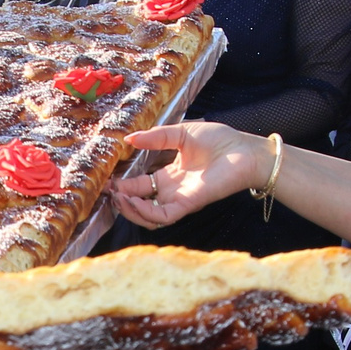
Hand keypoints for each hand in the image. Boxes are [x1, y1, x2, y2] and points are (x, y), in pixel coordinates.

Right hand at [111, 121, 266, 229]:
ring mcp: (180, 199)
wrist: (244, 150)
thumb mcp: (181, 133)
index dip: (123, 185)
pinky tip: (133, 200)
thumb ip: (155, 138)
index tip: (107, 180)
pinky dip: (145, 212)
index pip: (140, 186)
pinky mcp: (189, 204)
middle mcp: (173, 191)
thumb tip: (129, 139)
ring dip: (130, 209)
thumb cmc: (220, 140)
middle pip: (140, 203)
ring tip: (117, 196)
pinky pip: (162, 216)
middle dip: (121, 200)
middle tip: (106, 191)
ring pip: (149, 216)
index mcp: (170, 175)